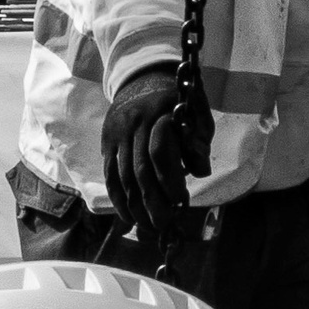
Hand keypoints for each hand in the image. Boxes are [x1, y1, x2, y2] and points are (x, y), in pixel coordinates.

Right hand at [101, 63, 204, 247]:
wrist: (141, 80)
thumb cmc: (177, 103)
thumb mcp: (197, 114)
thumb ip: (199, 142)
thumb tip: (201, 172)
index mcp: (160, 112)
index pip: (159, 152)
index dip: (170, 180)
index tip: (182, 201)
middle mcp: (134, 123)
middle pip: (139, 170)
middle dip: (152, 201)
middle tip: (163, 225)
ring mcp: (116, 133)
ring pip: (122, 176)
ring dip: (134, 206)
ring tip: (148, 227)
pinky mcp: (107, 142)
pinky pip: (110, 175)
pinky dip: (118, 199)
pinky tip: (128, 216)